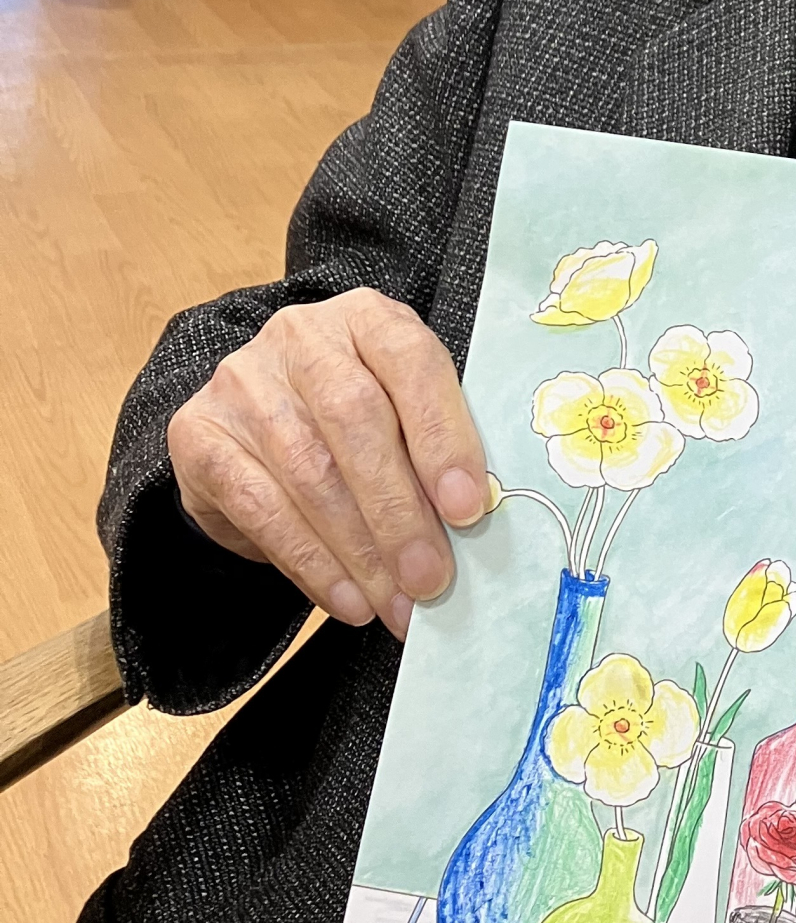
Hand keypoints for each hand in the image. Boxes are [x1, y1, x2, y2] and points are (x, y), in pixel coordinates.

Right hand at [166, 289, 488, 638]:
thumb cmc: (358, 417)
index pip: (411, 363)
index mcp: (367, 318)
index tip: (469, 508)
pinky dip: (311, 563)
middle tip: (431, 578)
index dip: (443, 437)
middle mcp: (300, 337)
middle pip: (354, 421)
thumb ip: (432, 445)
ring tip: (397, 604)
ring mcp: (242, 382)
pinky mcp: (199, 435)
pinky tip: (348, 599)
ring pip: (308, 473)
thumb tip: (469, 523)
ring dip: (360, 553)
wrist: (256, 417)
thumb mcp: (402, 408)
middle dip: (399, 512)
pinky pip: (260, 509)